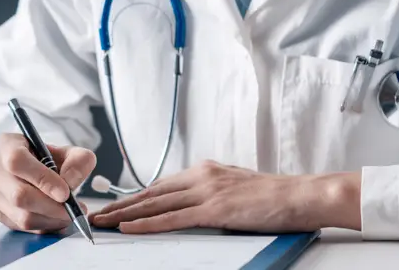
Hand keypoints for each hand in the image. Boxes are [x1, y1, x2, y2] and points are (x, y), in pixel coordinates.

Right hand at [0, 133, 95, 233]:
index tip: (65, 192)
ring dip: (51, 219)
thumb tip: (69, 182)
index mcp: (6, 144)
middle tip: (74, 208)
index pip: (17, 162)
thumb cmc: (51, 159)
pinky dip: (45, 226)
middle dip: (51, 206)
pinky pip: (22, 227)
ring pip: (21, 216)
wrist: (39, 171)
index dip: (41, 179)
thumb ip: (78, 161)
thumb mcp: (71, 152)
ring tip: (69, 213)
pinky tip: (56, 218)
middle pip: (18, 195)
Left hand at [90, 160, 360, 233]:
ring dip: (124, 215)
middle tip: (96, 214)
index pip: (160, 186)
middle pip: (150, 193)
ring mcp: (205, 192)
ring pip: (154, 204)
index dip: (134, 197)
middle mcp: (200, 177)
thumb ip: (211, 191)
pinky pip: (172, 218)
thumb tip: (193, 203)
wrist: (302, 195)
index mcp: (205, 171)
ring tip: (102, 222)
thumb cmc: (275, 196)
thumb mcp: (235, 187)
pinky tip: (127, 227)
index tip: (114, 205)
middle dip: (120, 205)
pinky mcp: (214, 209)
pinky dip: (146, 224)